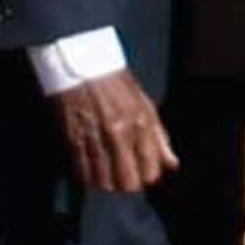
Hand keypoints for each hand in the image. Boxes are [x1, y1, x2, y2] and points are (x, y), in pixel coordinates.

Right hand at [49, 71, 178, 196]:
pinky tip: (91, 170)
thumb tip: (172, 163)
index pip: (150, 171)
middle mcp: (119, 134)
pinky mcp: (73, 139)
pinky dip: (88, 177)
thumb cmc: (114, 81)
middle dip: (128, 184)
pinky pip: (82, 172)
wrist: (80, 61)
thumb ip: (160, 137)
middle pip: (127, 183)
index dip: (148, 177)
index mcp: (140, 124)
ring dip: (107, 183)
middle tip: (125, 176)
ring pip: (104, 182)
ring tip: (107, 174)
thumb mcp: (145, 104)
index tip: (143, 173)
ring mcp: (95, 138)